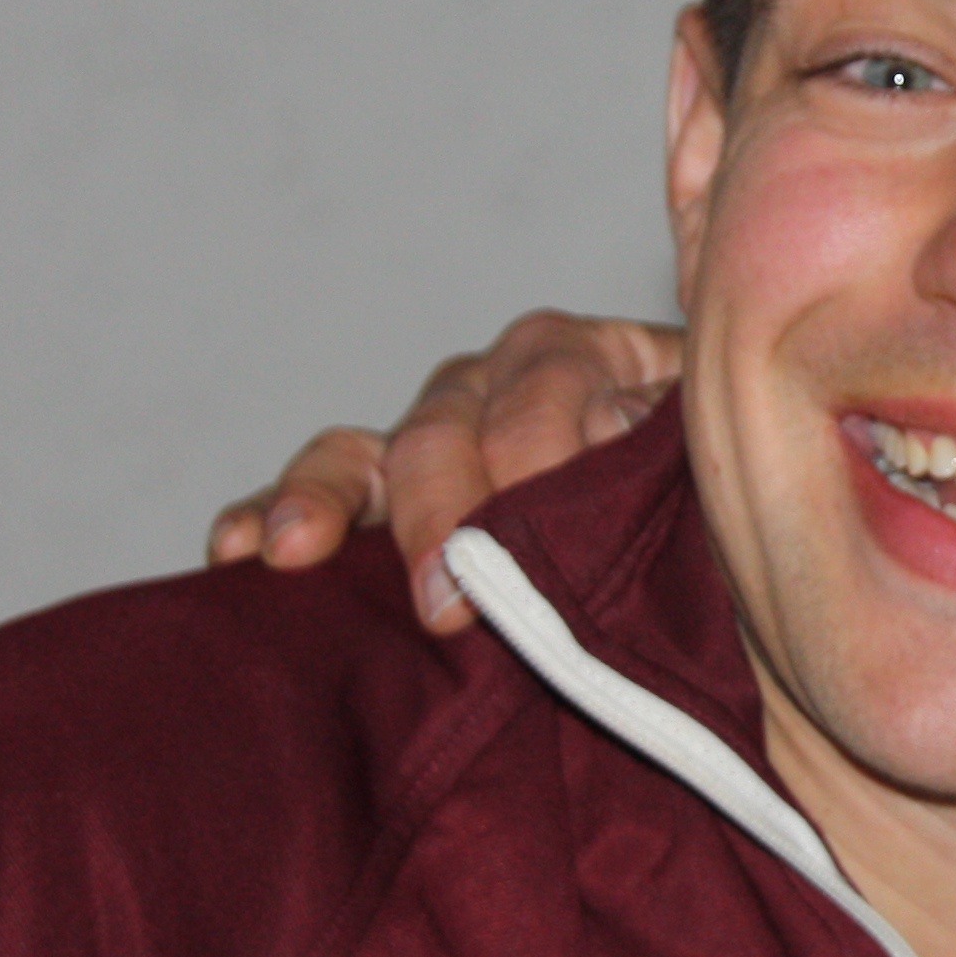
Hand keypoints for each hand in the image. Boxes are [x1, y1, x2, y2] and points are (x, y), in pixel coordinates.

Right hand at [204, 311, 682, 630]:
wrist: (711, 548)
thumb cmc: (718, 492)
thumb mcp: (717, 444)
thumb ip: (671, 427)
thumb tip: (606, 422)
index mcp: (584, 357)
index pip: (546, 392)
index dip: (542, 460)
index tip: (547, 527)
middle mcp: (494, 385)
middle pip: (448, 430)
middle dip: (443, 515)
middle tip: (448, 600)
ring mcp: (431, 438)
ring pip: (367, 454)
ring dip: (325, 501)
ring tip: (293, 550)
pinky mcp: (382, 497)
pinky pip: (318, 499)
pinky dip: (270, 517)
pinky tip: (237, 551)